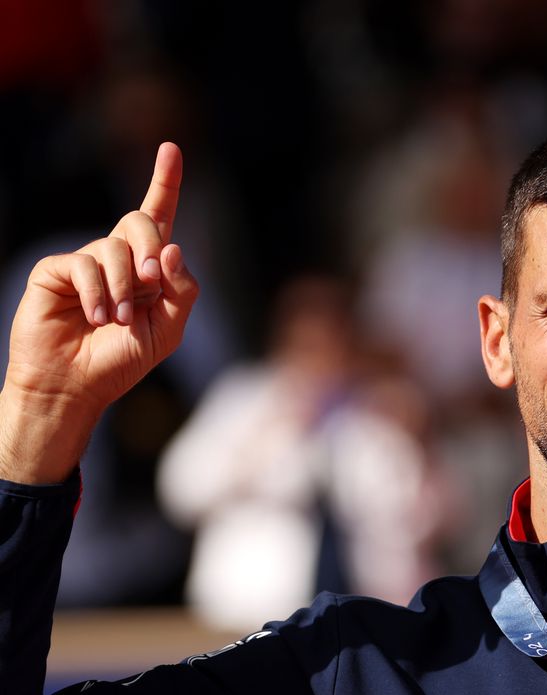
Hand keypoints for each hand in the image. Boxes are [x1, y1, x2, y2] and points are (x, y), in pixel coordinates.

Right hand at [1, 142, 198, 482]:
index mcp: (148, 270)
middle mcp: (116, 258)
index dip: (165, 182)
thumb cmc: (122, 361)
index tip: (170, 148)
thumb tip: (174, 247)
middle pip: (141, 222)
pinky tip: (95, 317)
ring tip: (119, 320)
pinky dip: (96, 294)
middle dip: (152, 252)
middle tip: (150, 287)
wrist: (77, 386)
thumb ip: (182, 292)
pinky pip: (83, 265)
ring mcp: (85, 262)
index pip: (158, 218)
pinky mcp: (56, 271)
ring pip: (115, 249)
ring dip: (125, 288)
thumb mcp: (168, 331)